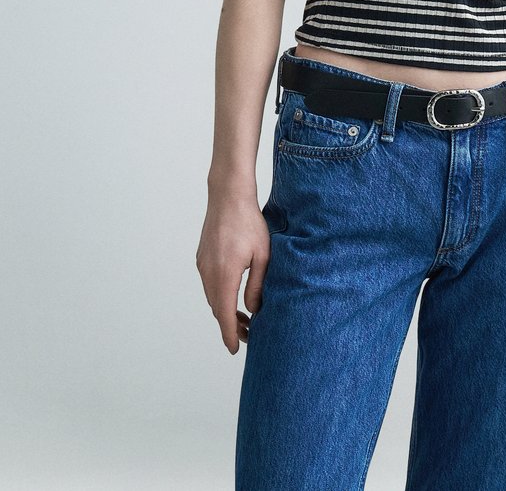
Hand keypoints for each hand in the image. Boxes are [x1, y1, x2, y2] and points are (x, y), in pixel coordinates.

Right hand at [196, 196, 269, 353]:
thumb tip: (254, 310)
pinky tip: (233, 294)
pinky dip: (219, 295)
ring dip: (225, 310)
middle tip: (248, 335)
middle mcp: (208, 273)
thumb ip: (257, 286)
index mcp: (224, 275)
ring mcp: (202, 265)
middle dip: (230, 325)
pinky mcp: (201, 257)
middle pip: (217, 309)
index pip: (225, 315)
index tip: (235, 350)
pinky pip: (209, 284)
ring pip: (212, 297)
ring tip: (244, 317)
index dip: (230, 335)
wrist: (228, 196)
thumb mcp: (263, 256)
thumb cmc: (249, 223)